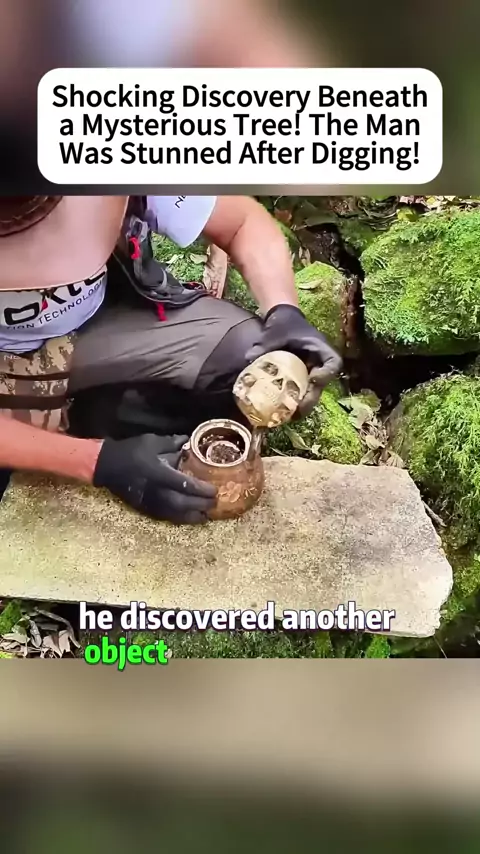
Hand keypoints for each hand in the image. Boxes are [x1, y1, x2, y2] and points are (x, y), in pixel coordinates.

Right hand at [93, 434, 216, 523]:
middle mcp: (157, 491)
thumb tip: (188, 441)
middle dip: (201, 504)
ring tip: (207, 515)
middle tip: (215, 503)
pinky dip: (180, 519)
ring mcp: (150, 502)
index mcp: (160, 473)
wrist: (106, 465)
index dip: (201, 489)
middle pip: (183, 503)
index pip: (185, 485)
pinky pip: (166, 517)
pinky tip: (189, 518)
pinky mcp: (145, 508)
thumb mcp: (152, 441)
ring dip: (193, 516)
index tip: (214, 490)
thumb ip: (173, 443)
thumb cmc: (131, 451)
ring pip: (176, 514)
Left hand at [245, 304, 342, 417]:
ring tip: (288, 417)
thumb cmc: (282, 324)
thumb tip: (249, 358)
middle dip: (310, 400)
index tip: (313, 379)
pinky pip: (302, 393)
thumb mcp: (273, 333)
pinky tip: (280, 412)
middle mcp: (320, 362)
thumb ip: (263, 345)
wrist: (282, 319)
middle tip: (296, 411)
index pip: (333, 363)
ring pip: (313, 393)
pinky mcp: (302, 379)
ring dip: (303, 406)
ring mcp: (312, 372)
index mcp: (319, 347)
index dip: (326, 374)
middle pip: (323, 385)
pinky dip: (294, 403)